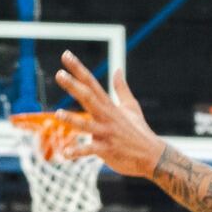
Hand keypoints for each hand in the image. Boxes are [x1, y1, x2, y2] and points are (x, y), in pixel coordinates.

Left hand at [50, 51, 165, 177]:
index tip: (66, 55)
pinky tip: (65, 153)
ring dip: (73, 120)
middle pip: (88, 98)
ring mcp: (107, 133)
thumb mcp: (132, 107)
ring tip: (58, 114)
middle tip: (59, 74)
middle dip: (74, 87)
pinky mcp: (108, 150)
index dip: (78, 69)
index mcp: (109, 106)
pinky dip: (78, 152)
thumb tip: (117, 69)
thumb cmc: (140, 131)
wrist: (153, 156)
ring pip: (87, 126)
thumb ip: (121, 88)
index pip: (92, 83)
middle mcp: (107, 117)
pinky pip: (90, 150)